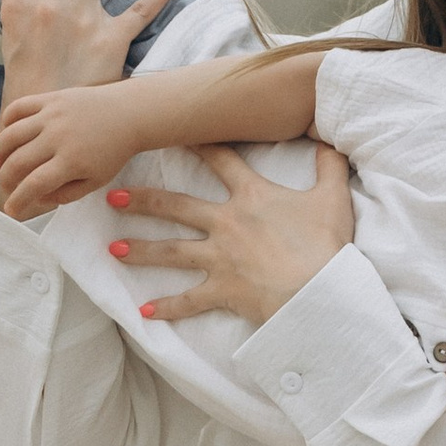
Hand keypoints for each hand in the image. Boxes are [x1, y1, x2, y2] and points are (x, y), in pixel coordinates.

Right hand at [0, 82, 145, 218]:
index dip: (17, 201)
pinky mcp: (52, 98)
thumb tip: (36, 197)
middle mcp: (58, 137)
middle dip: (6, 180)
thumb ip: (66, 194)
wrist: (131, 114)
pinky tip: (9, 135)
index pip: (34, 185)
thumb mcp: (96, 180)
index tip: (11, 210)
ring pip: (11, 135)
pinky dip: (7, 121)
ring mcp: (52, 115)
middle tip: (7, 186)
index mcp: (72, 161)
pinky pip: (18, 108)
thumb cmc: (114, 151)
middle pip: (17, 162)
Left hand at [108, 139, 355, 329]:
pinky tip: (144, 312)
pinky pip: (189, 301)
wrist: (319, 290)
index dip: (199, 144)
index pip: (221, 161)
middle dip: (144, 200)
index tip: (174, 133)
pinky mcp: (222, 290)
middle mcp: (227, 223)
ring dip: (141, 250)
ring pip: (171, 252)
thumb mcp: (333, 197)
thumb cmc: (326, 242)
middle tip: (113, 196)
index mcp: (251, 196)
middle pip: (177, 206)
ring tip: (113, 250)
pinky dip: (167, 308)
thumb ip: (329, 166)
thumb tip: (329, 140)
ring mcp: (220, 258)